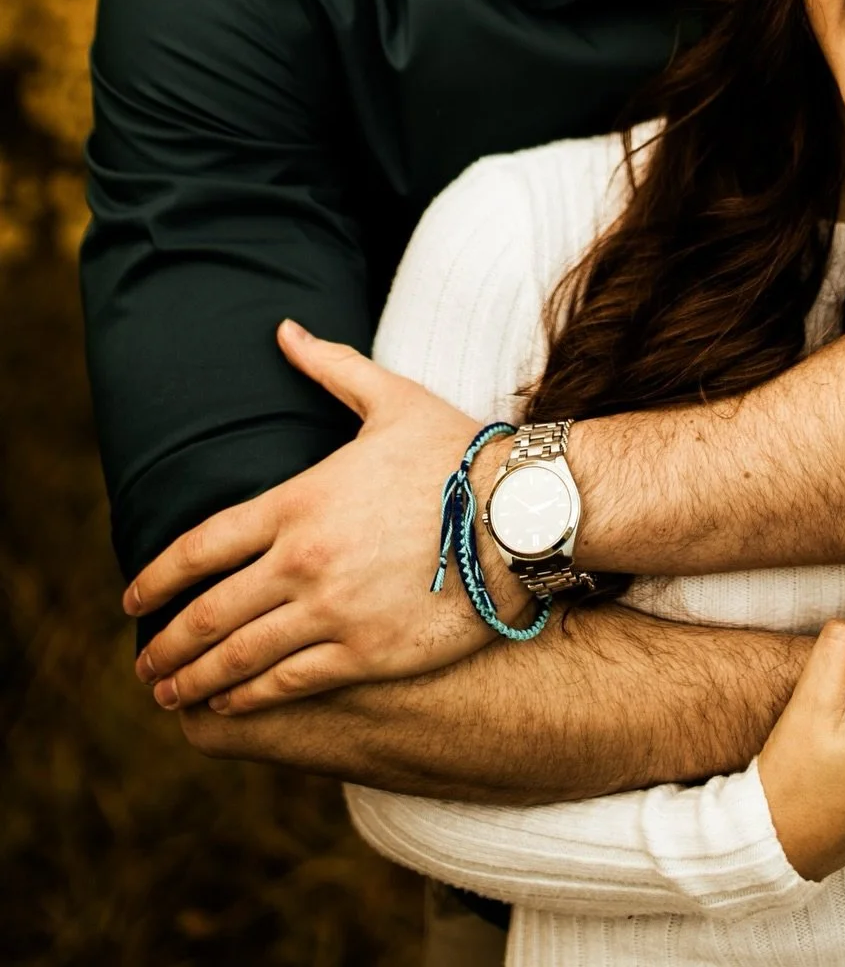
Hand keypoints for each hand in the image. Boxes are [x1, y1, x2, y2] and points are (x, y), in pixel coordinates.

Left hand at [125, 323, 530, 713]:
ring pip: (239, 655)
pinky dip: (250, 698)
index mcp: (299, 501)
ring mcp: (333, 611)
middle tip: (143, 665)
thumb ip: (330, 367)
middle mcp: (303, 561)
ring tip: (170, 694)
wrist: (522, 513)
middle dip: (167, 643)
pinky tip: (231, 705)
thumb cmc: (458, 453)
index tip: (131, 602)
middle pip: (208, 611)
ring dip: (195, 680)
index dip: (157, 578)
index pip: (201, 546)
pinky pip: (289, 682)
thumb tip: (284, 330)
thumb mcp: (391, 400)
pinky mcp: (368, 652)